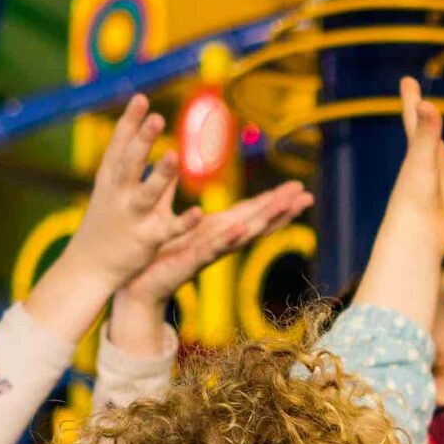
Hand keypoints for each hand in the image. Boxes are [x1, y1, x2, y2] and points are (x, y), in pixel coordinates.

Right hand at [57, 96, 202, 288]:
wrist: (89, 266)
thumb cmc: (106, 222)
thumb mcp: (114, 190)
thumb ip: (138, 166)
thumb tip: (157, 142)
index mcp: (110, 179)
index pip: (119, 146)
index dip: (130, 122)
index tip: (141, 98)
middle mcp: (118, 194)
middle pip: (130, 163)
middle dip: (142, 140)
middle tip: (156, 117)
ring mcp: (132, 217)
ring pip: (148, 193)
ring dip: (161, 175)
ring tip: (174, 155)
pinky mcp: (147, 239)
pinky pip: (169, 230)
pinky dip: (183, 222)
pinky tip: (199, 212)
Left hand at [119, 181, 312, 311]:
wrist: (136, 284)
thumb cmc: (151, 252)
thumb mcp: (161, 215)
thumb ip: (167, 189)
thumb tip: (169, 160)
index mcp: (215, 228)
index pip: (250, 211)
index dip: (274, 199)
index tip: (297, 187)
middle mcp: (219, 241)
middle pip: (257, 221)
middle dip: (282, 209)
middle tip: (307, 196)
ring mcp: (209, 252)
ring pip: (243, 234)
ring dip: (266, 221)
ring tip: (286, 208)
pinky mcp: (192, 262)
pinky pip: (213, 249)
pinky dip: (228, 240)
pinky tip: (241, 230)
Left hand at [377, 78, 443, 257]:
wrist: (418, 239)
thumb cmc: (415, 200)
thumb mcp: (422, 163)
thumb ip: (427, 134)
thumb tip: (427, 104)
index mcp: (423, 155)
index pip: (417, 121)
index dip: (413, 100)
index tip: (407, 81)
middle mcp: (435, 171)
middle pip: (433, 145)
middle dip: (430, 131)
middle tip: (426, 114)